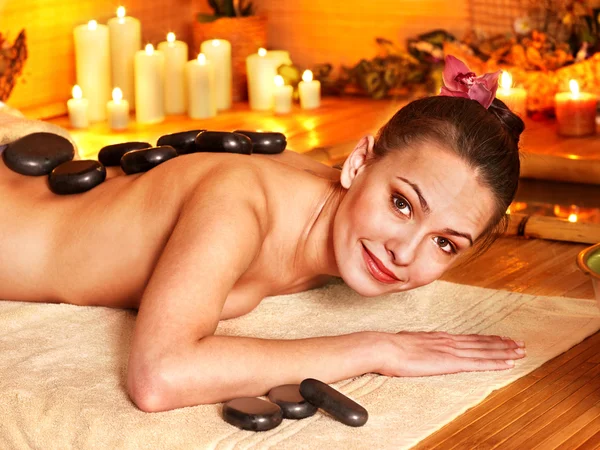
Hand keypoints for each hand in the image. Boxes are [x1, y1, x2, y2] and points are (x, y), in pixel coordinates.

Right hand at [377, 331, 525, 376]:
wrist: (384, 348)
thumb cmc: (389, 348)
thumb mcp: (406, 344)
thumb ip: (417, 346)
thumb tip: (416, 348)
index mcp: (438, 338)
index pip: (468, 338)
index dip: (486, 339)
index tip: (500, 339)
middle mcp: (448, 341)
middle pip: (480, 342)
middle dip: (501, 343)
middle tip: (519, 343)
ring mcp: (450, 351)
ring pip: (484, 351)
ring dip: (504, 351)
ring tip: (520, 351)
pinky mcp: (450, 362)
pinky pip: (478, 363)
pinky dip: (495, 362)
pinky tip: (508, 363)